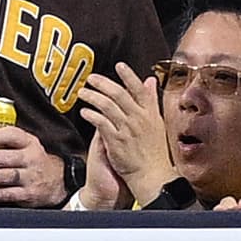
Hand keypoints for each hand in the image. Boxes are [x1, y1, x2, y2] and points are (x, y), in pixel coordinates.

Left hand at [0, 123, 65, 207]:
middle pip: (5, 158)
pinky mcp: (28, 194)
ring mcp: (30, 177)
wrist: (56, 180)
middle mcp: (31, 158)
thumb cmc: (30, 160)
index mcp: (28, 142)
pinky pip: (7, 194)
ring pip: (5, 176)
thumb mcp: (19, 144)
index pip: (11, 135)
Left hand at [73, 62, 174, 203]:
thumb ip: (151, 101)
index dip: (128, 75)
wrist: (152, 175)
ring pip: (108, 106)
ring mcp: (127, 130)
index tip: (119, 65)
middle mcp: (139, 119)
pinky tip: (84, 112)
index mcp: (150, 113)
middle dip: (103, 84)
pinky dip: (92, 115)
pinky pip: (101, 124)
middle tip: (90, 78)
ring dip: (93, 97)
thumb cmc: (154, 151)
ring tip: (83, 93)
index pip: (139, 89)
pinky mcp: (116, 141)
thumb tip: (149, 80)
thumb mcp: (157, 123)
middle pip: (119, 94)